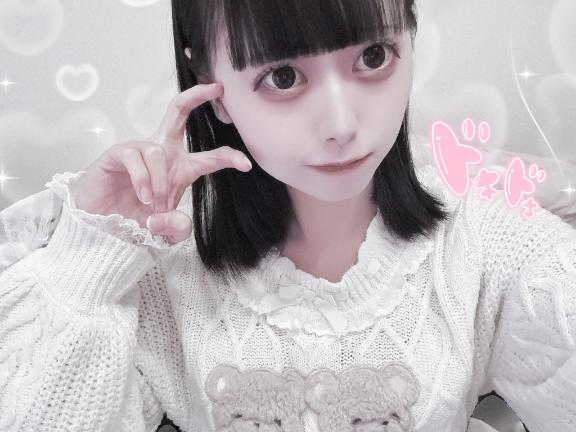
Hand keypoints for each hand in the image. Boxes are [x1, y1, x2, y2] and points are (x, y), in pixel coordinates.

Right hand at [74, 83, 251, 244]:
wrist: (103, 226)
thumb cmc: (136, 220)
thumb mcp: (167, 232)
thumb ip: (177, 228)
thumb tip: (165, 216)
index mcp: (181, 167)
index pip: (210, 157)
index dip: (229, 157)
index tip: (246, 164)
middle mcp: (162, 152)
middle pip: (178, 112)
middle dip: (196, 96)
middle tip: (216, 88)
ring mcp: (139, 150)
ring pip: (159, 152)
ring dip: (159, 182)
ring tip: (153, 203)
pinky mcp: (117, 154)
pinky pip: (135, 157)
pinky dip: (142, 179)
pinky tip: (143, 197)